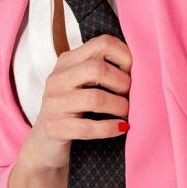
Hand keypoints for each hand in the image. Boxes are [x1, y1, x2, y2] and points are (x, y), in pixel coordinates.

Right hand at [27, 33, 131, 168]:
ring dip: (119, 106)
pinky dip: (110, 128)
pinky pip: (88, 127)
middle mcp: (57, 78)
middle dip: (122, 83)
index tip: (132, 71)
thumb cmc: (73, 110)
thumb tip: (142, 64)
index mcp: (67, 61)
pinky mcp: (55, 128)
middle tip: (129, 95)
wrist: (45, 144)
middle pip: (97, 68)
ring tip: (126, 112)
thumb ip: (102, 69)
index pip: (102, 43)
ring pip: (95, 98)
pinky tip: (121, 128)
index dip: (125, 56)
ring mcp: (54, 103)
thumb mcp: (82, 83)